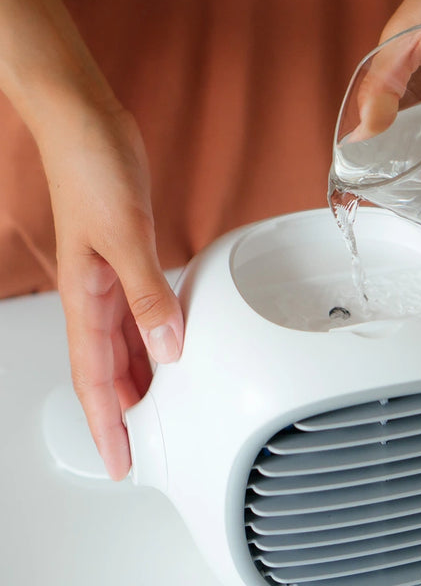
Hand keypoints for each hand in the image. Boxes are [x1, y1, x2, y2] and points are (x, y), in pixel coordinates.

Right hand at [41, 106, 182, 479]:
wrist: (88, 124)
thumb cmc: (91, 170)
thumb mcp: (123, 235)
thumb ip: (146, 295)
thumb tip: (168, 348)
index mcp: (86, 298)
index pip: (94, 378)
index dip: (108, 424)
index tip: (121, 461)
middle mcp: (96, 296)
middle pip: (110, 371)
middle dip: (125, 414)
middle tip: (146, 449)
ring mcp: (112, 278)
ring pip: (127, 346)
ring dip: (142, 380)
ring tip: (163, 412)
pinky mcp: (130, 259)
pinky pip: (142, 313)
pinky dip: (155, 339)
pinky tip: (170, 348)